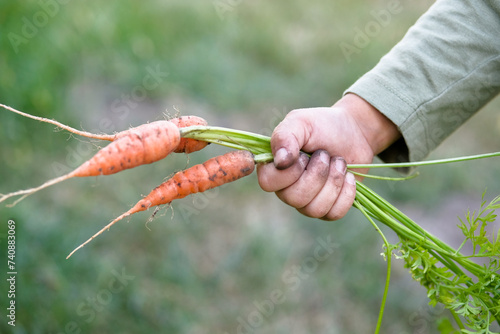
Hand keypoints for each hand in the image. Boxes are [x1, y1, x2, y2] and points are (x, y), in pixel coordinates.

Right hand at [257, 94, 400, 219]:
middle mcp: (286, 189)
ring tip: (339, 162)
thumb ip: (285, 136)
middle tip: (325, 155)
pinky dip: (346, 193)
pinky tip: (348, 177)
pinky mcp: (329, 208)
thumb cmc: (323, 126)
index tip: (303, 155)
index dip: (289, 172)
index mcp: (274, 168)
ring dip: (333, 182)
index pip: (268, 183)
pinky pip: (333, 214)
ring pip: (315, 209)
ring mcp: (307, 202)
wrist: (355, 132)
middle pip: (294, 199)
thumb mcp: (301, 122)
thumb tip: (280, 161)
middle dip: (317, 174)